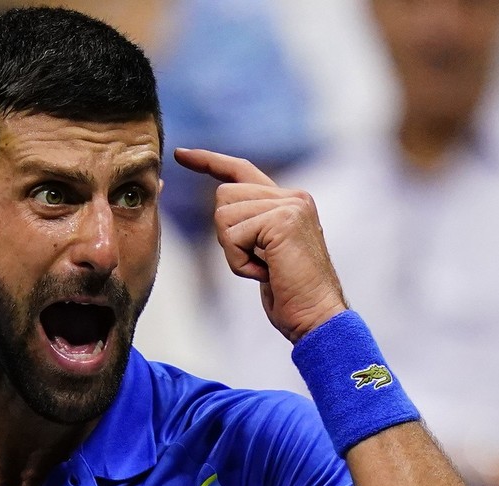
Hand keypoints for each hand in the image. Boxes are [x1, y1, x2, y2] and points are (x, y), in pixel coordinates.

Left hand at [174, 148, 345, 342]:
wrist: (317, 317)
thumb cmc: (290, 293)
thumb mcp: (266, 251)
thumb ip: (252, 223)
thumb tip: (222, 206)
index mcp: (289, 201)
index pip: (240, 171)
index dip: (208, 162)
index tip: (181, 155)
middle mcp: (293, 196)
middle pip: (223, 196)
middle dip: (227, 236)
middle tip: (258, 261)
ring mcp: (290, 205)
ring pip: (223, 215)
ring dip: (234, 251)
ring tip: (264, 267)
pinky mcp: (282, 221)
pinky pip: (231, 236)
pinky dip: (239, 262)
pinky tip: (265, 273)